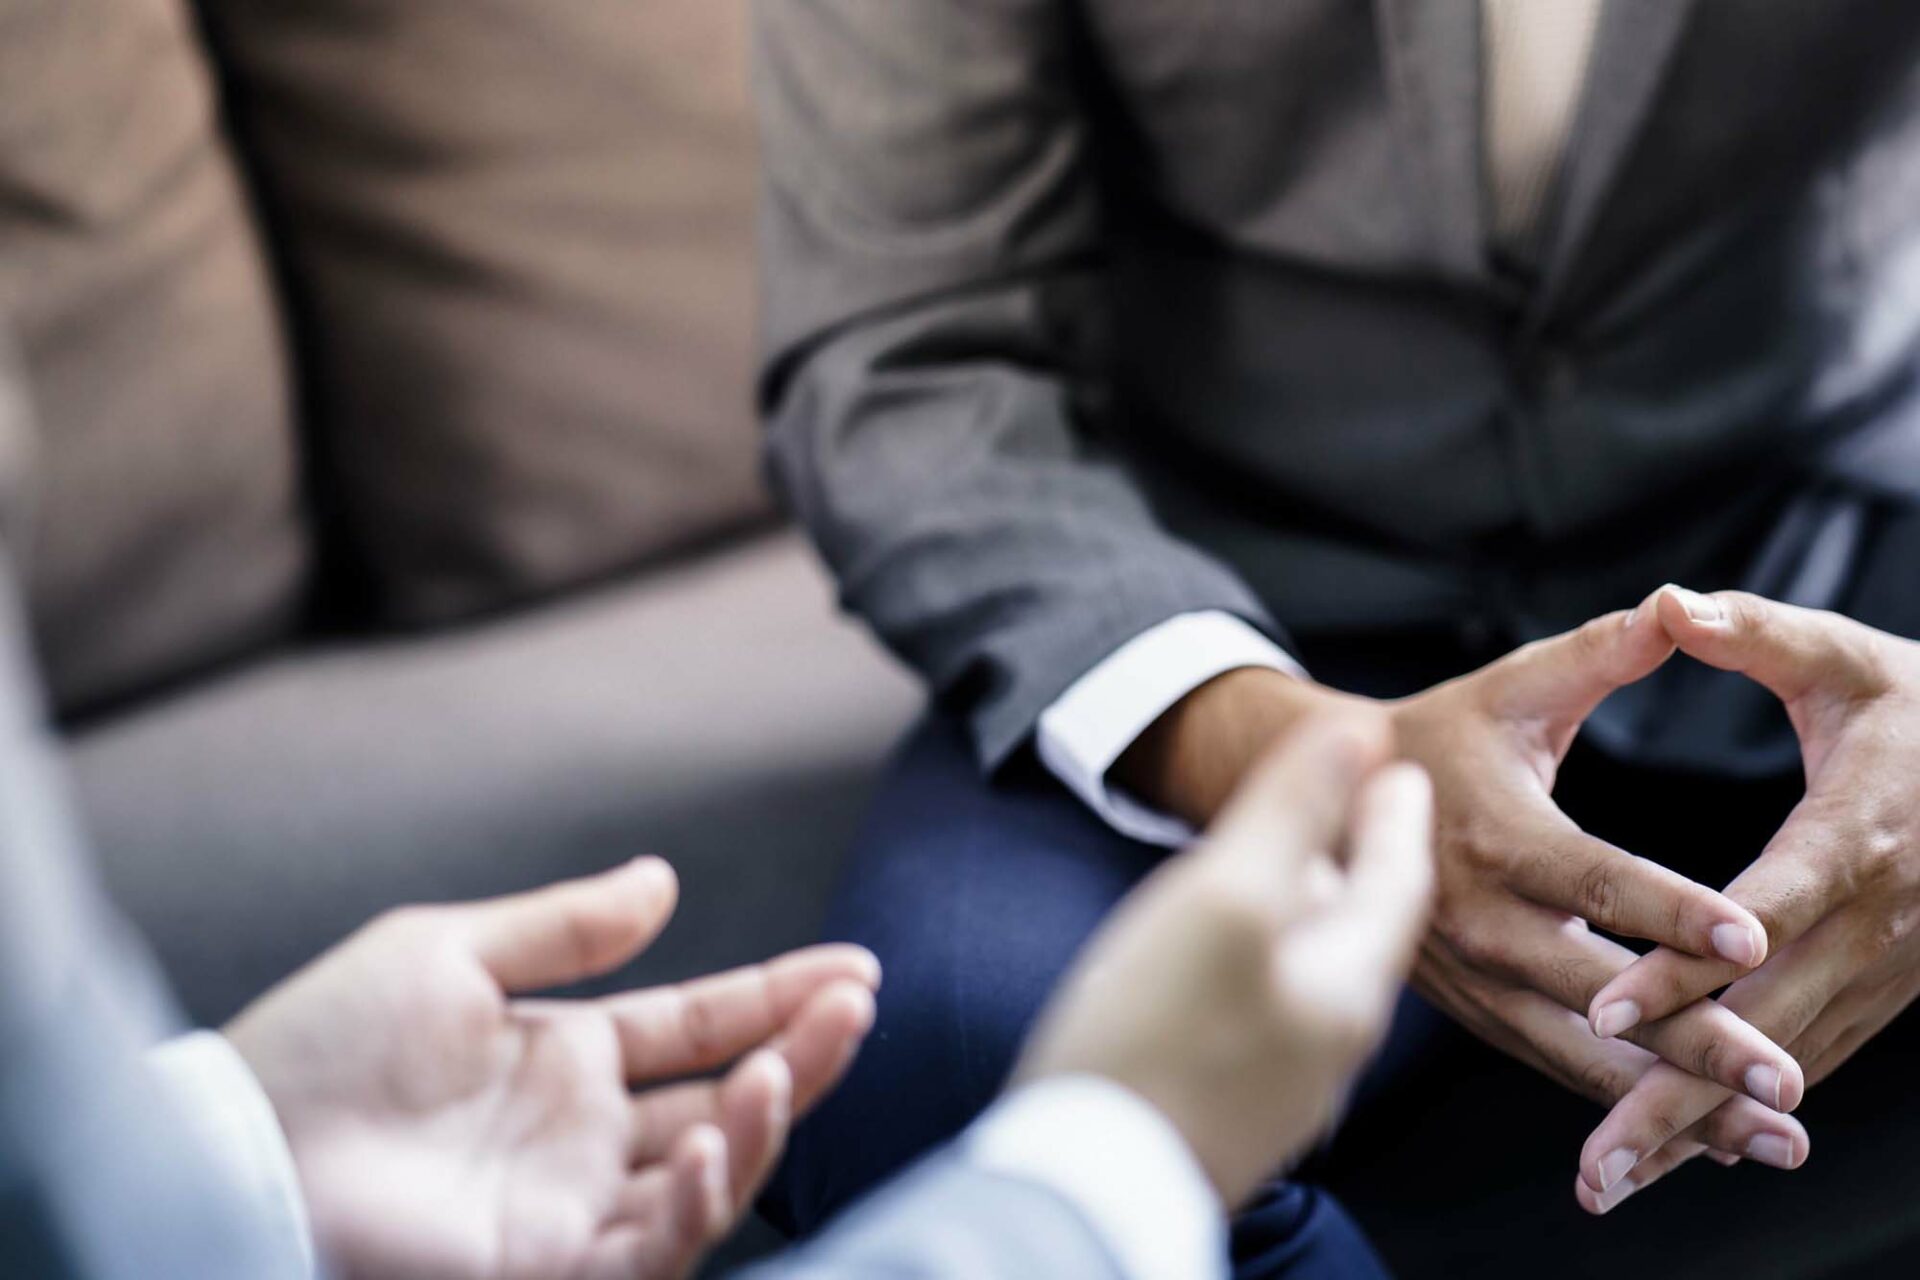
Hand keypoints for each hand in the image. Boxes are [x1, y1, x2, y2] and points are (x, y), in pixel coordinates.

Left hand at [227, 858, 879, 1279]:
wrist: (236, 1151)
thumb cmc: (321, 1047)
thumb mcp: (446, 952)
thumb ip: (563, 928)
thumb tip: (664, 881)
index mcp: (566, 1058)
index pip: (699, 1026)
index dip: (776, 997)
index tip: (854, 967)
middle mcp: (586, 1137)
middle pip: (726, 1097)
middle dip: (800, 1052)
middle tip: (856, 1003)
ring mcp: (572, 1208)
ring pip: (709, 1173)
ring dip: (762, 1120)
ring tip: (785, 1062)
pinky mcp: (548, 1269)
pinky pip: (648, 1248)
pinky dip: (690, 1203)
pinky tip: (703, 1143)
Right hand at [1019, 715, 1433, 1205]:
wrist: (1085, 1188)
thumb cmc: (1153, 1038)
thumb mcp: (1228, 896)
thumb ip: (1295, 812)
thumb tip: (1360, 732)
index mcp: (1346, 985)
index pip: (1397, 880)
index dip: (1393, 813)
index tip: (1395, 762)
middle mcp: (1328, 1040)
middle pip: (1357, 928)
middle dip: (1356, 861)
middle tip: (1350, 806)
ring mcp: (1277, 1081)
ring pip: (1309, 971)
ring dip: (1305, 911)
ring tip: (1281, 869)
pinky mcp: (1225, 1106)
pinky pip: (1263, 1011)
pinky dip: (1261, 961)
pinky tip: (1218, 958)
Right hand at [1119, 607, 1802, 1122]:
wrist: (1319, 807)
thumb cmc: (1436, 738)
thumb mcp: (1509, 688)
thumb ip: (1597, 654)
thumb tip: (1679, 608)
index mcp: (1497, 836)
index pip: (1596, 880)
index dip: (1672, 910)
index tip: (1752, 938)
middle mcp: (1481, 921)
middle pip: (1599, 992)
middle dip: (1695, 1042)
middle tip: (1782, 1084)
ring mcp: (1474, 977)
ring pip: (1579, 1051)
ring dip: (1673, 1099)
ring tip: (1766, 1137)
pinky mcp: (1475, 1010)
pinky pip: (1553, 1063)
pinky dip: (1624, 1100)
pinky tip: (1697, 1133)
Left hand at [1575, 587, 1919, 1211]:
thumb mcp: (1846, 659)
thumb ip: (1755, 633)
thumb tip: (1670, 602)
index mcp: (1852, 837)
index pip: (1757, 916)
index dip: (1682, 965)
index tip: (1608, 1010)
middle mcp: (1872, 923)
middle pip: (1761, 1023)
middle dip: (1675, 1092)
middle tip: (1596, 1157)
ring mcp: (1883, 970)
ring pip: (1781, 1063)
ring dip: (1699, 1127)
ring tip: (1611, 1177)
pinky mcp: (1880, 992)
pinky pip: (1801, 1061)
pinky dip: (1738, 1115)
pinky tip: (1674, 1153)